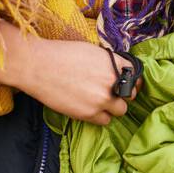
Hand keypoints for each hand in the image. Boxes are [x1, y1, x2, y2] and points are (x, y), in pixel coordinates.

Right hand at [25, 39, 144, 124]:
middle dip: (122, 95)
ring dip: (112, 107)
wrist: (38, 66)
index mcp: (113, 64)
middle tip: (112, 93)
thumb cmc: (62, 54)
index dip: (131, 79)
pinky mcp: (88, 114)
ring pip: (120, 111)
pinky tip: (90, 108)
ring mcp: (101, 99)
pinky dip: (100, 116)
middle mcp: (112, 82)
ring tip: (99, 102)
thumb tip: (117, 72)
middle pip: (130, 95)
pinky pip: (104, 121)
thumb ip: (108, 63)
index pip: (135, 74)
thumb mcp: (92, 51)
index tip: (127, 83)